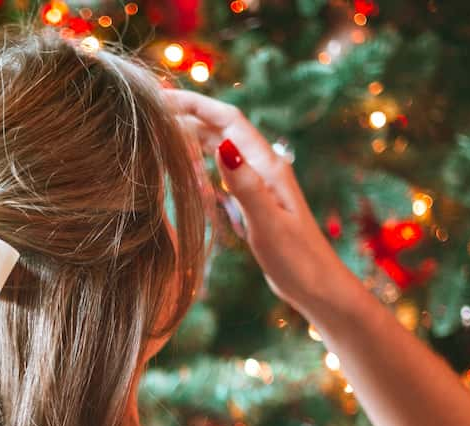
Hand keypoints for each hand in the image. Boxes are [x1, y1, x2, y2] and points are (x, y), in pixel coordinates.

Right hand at [163, 87, 350, 310]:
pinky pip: (223, 175)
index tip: (162, 95)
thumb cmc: (297, 259)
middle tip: (151, 111)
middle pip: (222, 129)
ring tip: (162, 131)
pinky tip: (187, 169)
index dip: (196, 104)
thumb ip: (245, 185)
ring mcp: (259, 186)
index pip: (227, 120)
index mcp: (267, 167)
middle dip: (189, 115)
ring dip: (194, 136)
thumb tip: (222, 146)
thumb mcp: (267, 223)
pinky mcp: (254, 205)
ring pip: (221, 150)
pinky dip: (202, 165)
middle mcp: (263, 169)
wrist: (317, 286)